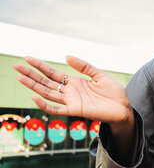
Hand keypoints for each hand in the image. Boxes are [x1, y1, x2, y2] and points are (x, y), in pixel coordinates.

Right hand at [13, 55, 132, 126]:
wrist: (124, 108)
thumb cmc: (114, 93)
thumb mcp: (99, 75)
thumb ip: (84, 66)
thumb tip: (66, 56)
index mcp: (75, 82)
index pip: (53, 73)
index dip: (40, 66)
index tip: (27, 58)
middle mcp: (70, 92)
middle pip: (45, 82)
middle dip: (31, 74)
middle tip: (16, 65)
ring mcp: (71, 101)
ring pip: (47, 93)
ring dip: (33, 86)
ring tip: (20, 77)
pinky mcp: (75, 111)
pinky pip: (56, 109)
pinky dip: (45, 104)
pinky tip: (35, 97)